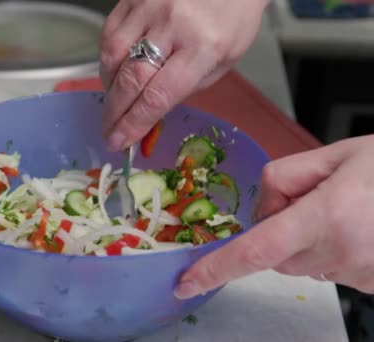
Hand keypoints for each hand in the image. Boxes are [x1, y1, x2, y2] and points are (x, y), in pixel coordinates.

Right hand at [99, 0, 268, 150]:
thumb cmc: (231, 19)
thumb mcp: (222, 61)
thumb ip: (186, 87)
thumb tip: (149, 112)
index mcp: (204, 48)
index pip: (158, 96)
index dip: (133, 124)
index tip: (119, 142)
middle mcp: (173, 25)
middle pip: (130, 79)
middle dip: (115, 113)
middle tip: (108, 132)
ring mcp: (149, 7)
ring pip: (112, 56)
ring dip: (109, 86)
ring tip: (115, 99)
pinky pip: (108, 33)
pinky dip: (107, 58)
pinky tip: (115, 70)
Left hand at [174, 135, 373, 298]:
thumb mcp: (334, 155)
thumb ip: (282, 179)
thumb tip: (262, 212)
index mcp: (328, 217)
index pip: (255, 251)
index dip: (215, 269)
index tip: (185, 282)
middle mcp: (342, 252)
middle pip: (275, 254)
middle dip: (279, 228)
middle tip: (314, 197)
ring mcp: (360, 272)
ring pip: (300, 263)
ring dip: (306, 239)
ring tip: (345, 208)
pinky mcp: (370, 284)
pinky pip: (329, 268)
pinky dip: (330, 249)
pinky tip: (358, 225)